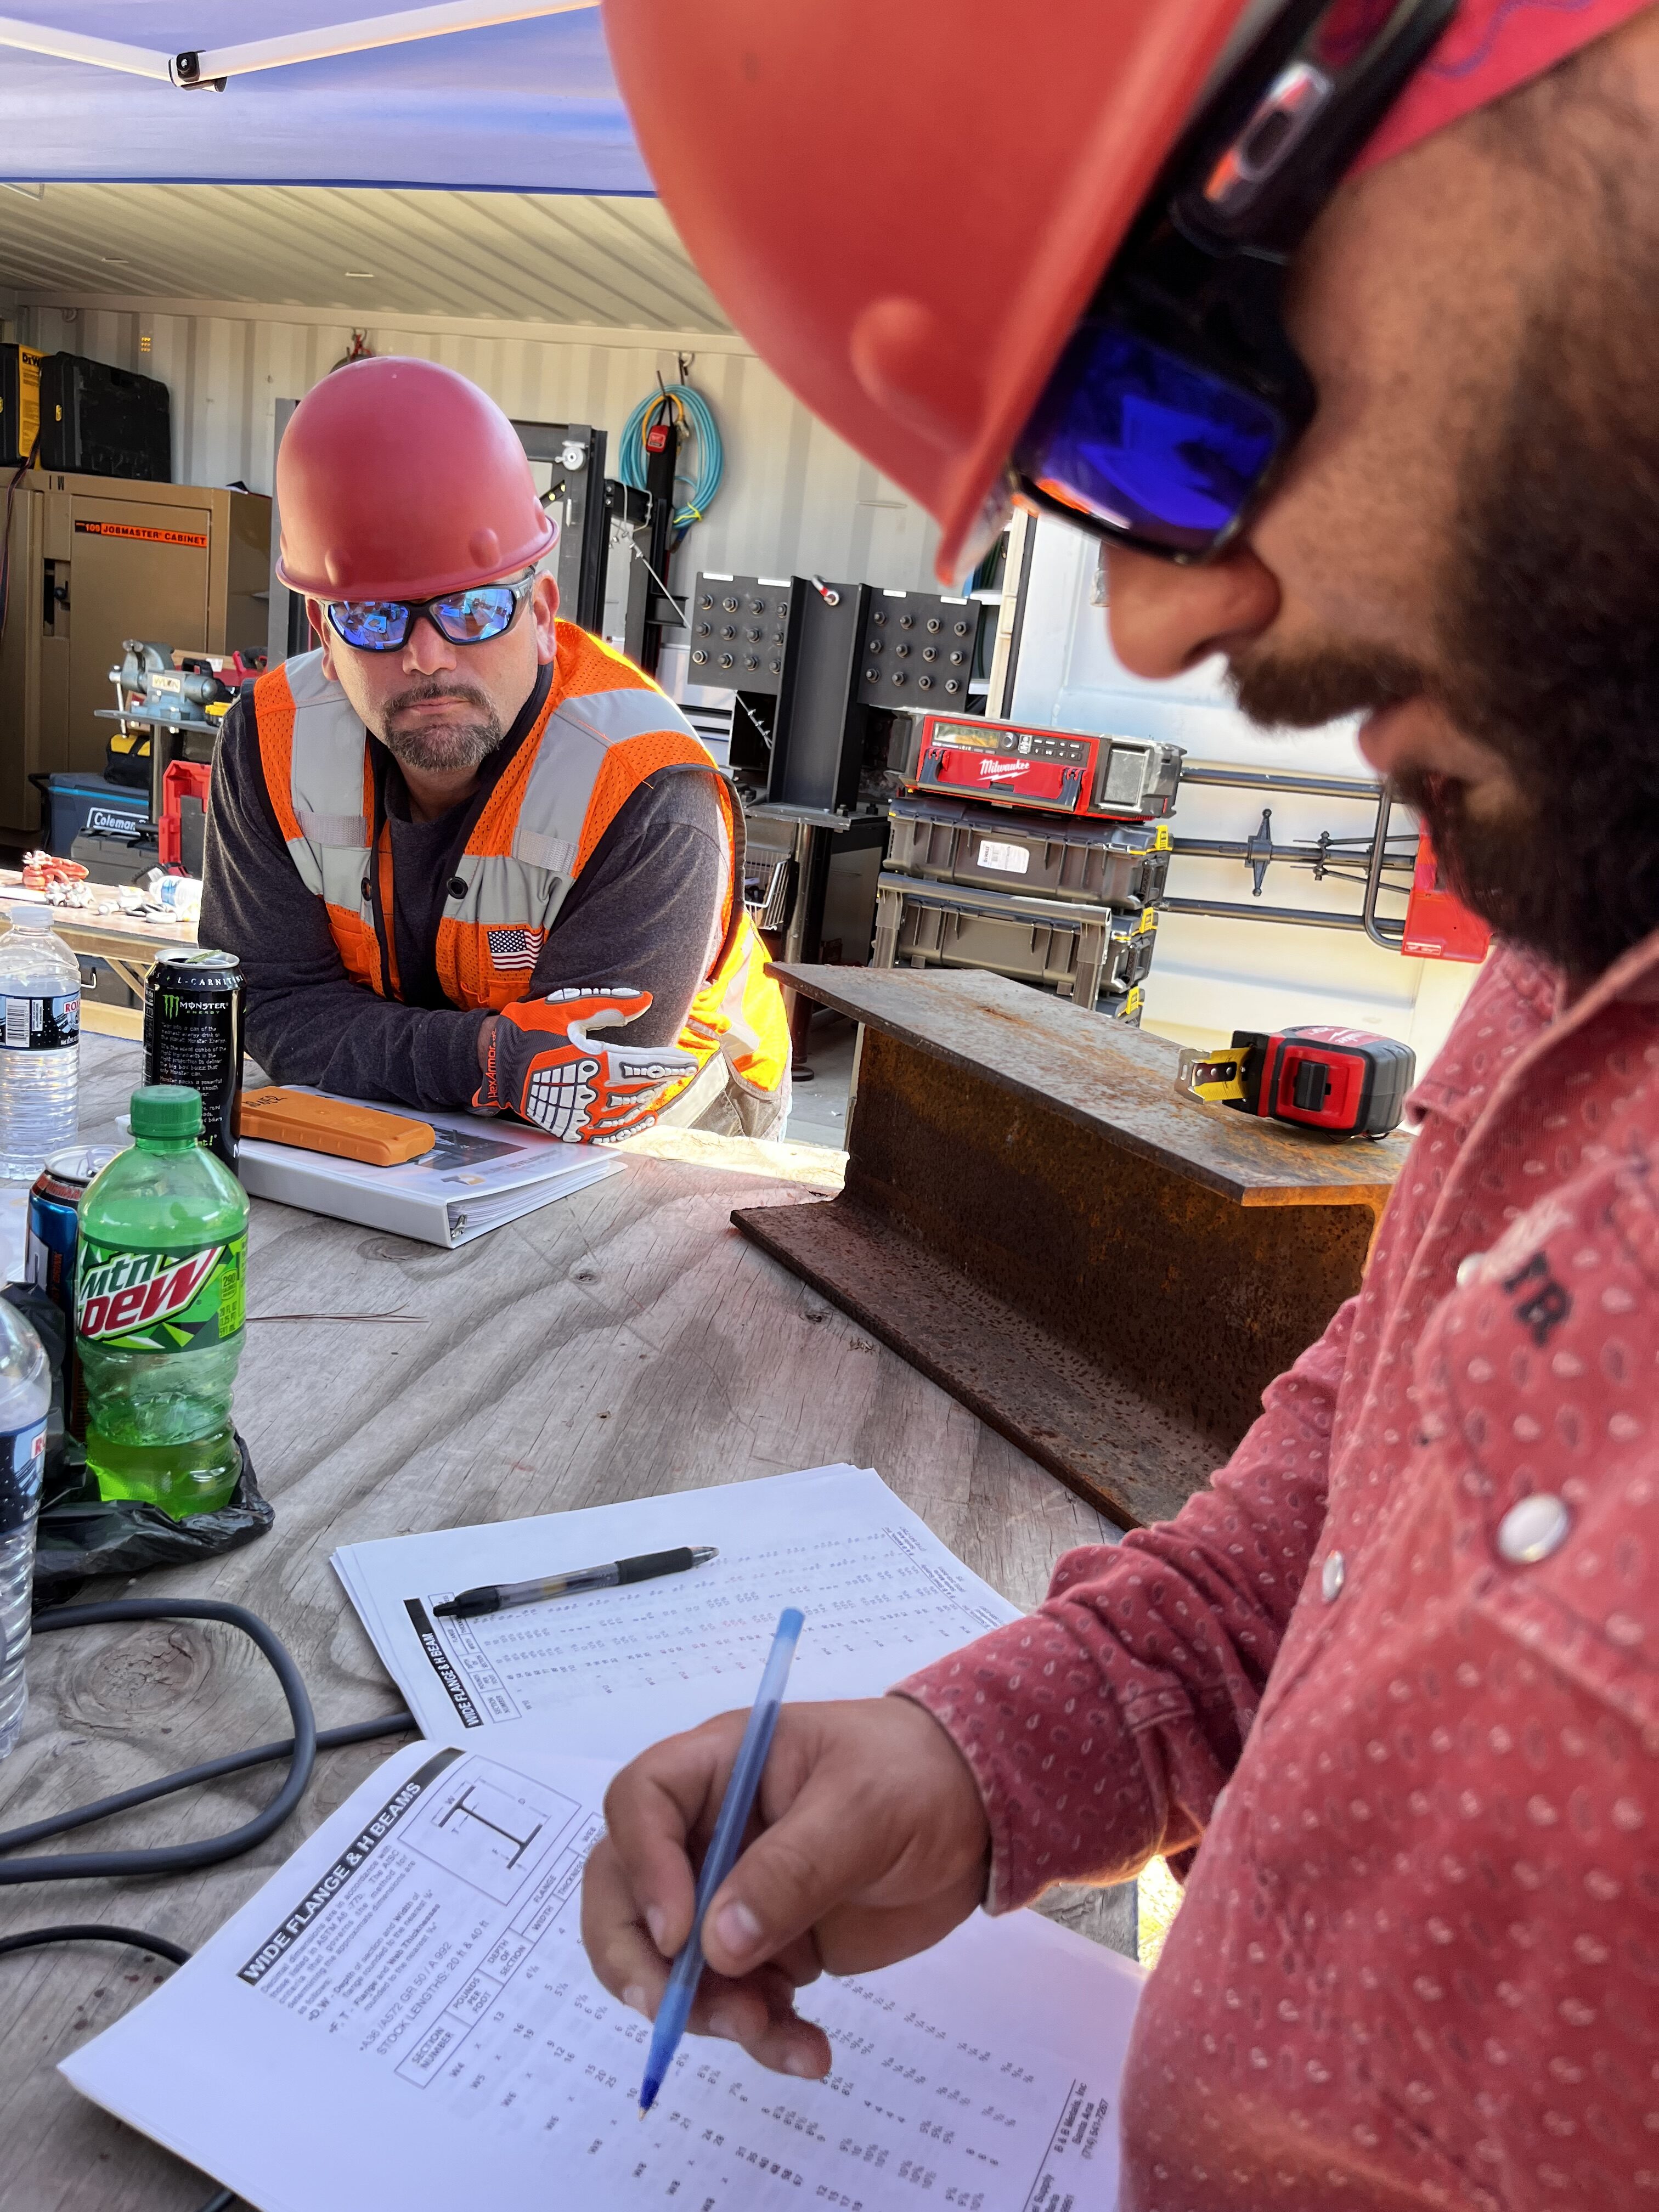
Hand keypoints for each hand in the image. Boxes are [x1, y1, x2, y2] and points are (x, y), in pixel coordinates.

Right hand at [473, 984, 700, 1141]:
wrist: (493, 1062)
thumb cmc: (530, 1030)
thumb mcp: (568, 1008)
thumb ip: (610, 1005)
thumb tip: (646, 1001)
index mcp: (592, 1062)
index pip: (644, 1067)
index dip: (670, 1066)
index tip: (690, 1064)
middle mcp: (590, 1093)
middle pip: (640, 1090)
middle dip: (662, 1080)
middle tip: (678, 1071)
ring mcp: (579, 1114)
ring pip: (627, 1111)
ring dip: (648, 1099)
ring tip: (661, 1087)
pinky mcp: (569, 1127)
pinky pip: (608, 1133)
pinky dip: (630, 1127)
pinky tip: (646, 1119)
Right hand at [581, 1697, 989, 2078]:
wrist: (975, 1815)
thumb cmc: (916, 1778)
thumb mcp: (864, 1808)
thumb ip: (792, 1870)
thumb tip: (715, 1945)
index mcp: (719, 1767)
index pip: (639, 1802)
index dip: (642, 1868)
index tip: (680, 1933)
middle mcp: (706, 1829)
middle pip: (623, 1890)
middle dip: (636, 1958)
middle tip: (669, 2011)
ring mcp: (729, 1893)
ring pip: (671, 1963)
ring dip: (705, 2011)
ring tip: (768, 2031)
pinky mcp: (765, 1948)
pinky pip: (734, 2001)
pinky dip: (762, 2035)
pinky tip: (809, 2052)